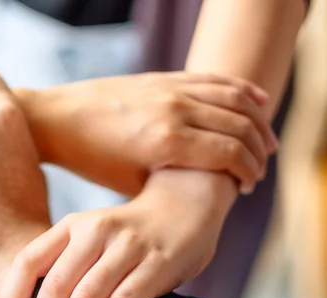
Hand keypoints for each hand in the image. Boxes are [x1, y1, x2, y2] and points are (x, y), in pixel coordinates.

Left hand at [0, 168, 235, 297]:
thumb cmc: (128, 235)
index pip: (28, 261)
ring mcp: (128, 246)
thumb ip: (64, 264)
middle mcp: (96, 231)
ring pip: (87, 297)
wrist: (183, 210)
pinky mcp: (156, 264)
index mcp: (72, 225)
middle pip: (57, 285)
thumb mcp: (90, 236)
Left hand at [17, 72, 276, 195]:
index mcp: (167, 142)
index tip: (247, 187)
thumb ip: (173, 182)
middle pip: (239, 125)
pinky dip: (240, 89)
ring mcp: (170, 89)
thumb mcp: (133, 183)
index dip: (248, 171)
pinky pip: (213, 78)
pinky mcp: (163, 77)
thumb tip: (207, 190)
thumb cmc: (93, 160)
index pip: (231, 153)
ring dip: (257, 119)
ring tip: (267, 141)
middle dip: (258, 150)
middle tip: (259, 169)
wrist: (59, 120)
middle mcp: (174, 109)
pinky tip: (256, 101)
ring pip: (233, 97)